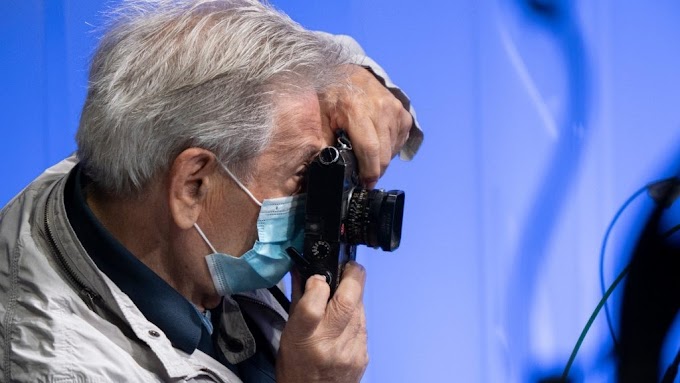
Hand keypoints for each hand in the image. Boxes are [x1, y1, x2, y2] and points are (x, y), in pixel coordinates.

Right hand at [276, 263, 367, 382]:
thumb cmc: (297, 369)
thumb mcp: (288, 335)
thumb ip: (299, 301)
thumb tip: (305, 271)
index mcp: (304, 340)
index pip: (313, 304)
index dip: (317, 284)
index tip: (317, 277)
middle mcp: (330, 345)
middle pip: (348, 301)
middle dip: (352, 275)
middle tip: (349, 266)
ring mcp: (351, 351)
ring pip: (360, 308)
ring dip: (354, 296)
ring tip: (342, 295)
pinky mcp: (364, 354)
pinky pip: (363, 324)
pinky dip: (356, 316)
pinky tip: (346, 320)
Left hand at [321, 66, 412, 188]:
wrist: (349, 73)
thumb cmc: (332, 97)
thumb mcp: (322, 119)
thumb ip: (328, 142)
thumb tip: (332, 169)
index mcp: (356, 109)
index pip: (369, 149)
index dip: (369, 171)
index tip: (366, 184)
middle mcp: (380, 108)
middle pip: (384, 153)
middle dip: (375, 170)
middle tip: (366, 177)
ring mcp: (394, 108)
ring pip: (393, 149)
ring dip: (382, 159)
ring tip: (368, 158)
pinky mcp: (402, 112)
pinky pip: (400, 139)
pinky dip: (390, 148)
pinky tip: (378, 144)